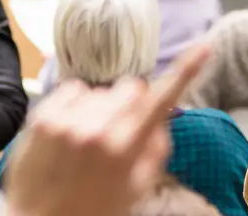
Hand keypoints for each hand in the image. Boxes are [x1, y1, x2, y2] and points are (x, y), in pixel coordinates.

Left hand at [6, 44, 208, 215]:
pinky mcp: (43, 115)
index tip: (204, 48)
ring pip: (101, 89)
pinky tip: (71, 129)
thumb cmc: (92, 210)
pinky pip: (73, 88)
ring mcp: (66, 120)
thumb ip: (155, 151)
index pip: (159, 101)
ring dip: (102, 106)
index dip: (185, 72)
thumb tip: (162, 117)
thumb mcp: (135, 191)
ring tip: (88, 139)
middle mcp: (96, 130)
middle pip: (131, 87)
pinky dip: (77, 103)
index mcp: (124, 151)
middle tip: (121, 132)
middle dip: (132, 103)